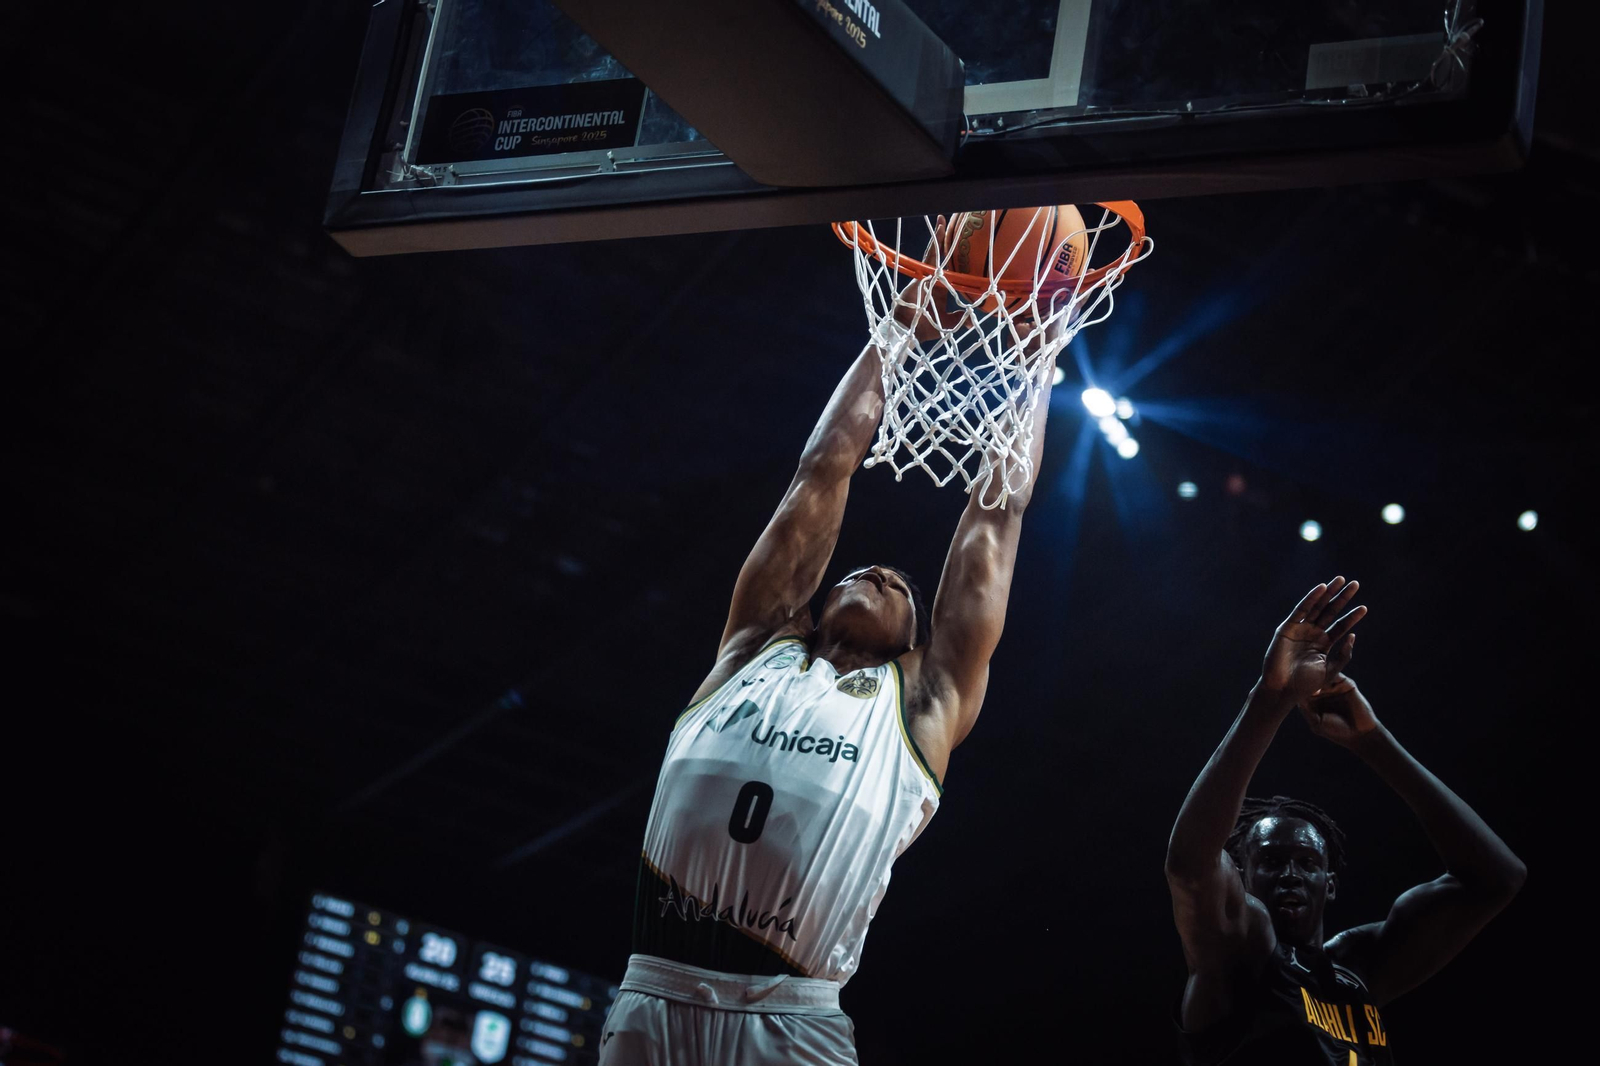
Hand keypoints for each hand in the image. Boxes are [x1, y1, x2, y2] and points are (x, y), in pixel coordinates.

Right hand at [893, 214, 957, 340]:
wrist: (909, 329)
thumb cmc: (926, 326)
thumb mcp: (948, 322)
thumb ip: (960, 319)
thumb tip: (973, 322)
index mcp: (941, 287)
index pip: (949, 268)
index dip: (954, 257)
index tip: (961, 246)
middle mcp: (934, 277)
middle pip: (941, 255)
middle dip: (944, 239)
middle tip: (950, 222)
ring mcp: (928, 274)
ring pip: (935, 251)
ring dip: (939, 236)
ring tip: (942, 219)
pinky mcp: (923, 273)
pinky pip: (930, 255)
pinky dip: (935, 242)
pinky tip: (939, 229)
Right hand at [1260, 577, 1367, 702]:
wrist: (1284, 689)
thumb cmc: (1306, 684)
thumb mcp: (1331, 670)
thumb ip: (1343, 655)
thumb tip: (1353, 635)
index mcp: (1323, 644)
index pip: (1340, 626)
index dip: (1352, 617)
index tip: (1364, 608)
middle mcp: (1312, 634)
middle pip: (1330, 612)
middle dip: (1343, 598)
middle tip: (1355, 584)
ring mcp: (1300, 629)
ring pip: (1317, 607)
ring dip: (1329, 593)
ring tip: (1342, 580)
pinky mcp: (1287, 627)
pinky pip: (1301, 610)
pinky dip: (1311, 598)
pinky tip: (1322, 588)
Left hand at [1301, 663, 1380, 747]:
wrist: (1360, 734)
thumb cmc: (1336, 731)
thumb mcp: (1317, 723)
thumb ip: (1307, 710)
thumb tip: (1296, 696)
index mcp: (1312, 701)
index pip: (1301, 689)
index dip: (1295, 685)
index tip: (1286, 680)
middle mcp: (1322, 692)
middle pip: (1311, 679)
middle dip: (1304, 675)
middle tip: (1296, 671)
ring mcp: (1334, 687)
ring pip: (1323, 676)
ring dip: (1317, 673)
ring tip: (1310, 674)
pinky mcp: (1347, 684)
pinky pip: (1337, 675)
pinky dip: (1331, 673)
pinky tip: (1324, 677)